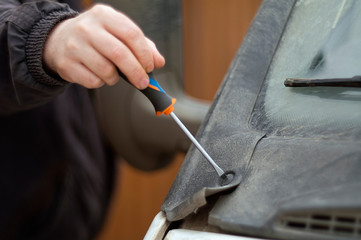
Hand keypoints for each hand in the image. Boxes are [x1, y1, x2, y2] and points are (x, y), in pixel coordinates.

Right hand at [43, 4, 164, 88]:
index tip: (150, 67)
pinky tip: (97, 74)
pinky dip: (101, 82)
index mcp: (104, 15)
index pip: (131, 34)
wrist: (59, 40)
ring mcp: (75, 45)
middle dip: (136, 72)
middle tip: (143, 82)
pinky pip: (93, 81)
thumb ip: (142, 45)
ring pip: (106, 70)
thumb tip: (159, 62)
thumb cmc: (97, 37)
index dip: (144, 54)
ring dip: (115, 78)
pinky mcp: (67, 64)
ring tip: (113, 74)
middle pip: (119, 53)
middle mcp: (87, 28)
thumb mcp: (118, 33)